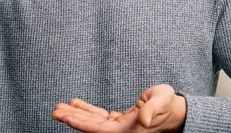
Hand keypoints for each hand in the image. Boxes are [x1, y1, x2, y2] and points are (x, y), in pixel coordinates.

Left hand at [52, 85, 186, 131]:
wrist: (175, 111)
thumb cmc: (168, 104)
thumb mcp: (161, 101)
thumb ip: (151, 109)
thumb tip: (142, 120)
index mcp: (129, 130)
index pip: (99, 130)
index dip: (82, 123)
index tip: (66, 117)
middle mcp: (121, 131)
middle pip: (91, 128)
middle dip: (72, 119)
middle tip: (55, 111)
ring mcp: (119, 127)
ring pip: (92, 122)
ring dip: (75, 114)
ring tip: (59, 108)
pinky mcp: (119, 120)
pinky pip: (98, 116)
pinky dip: (86, 110)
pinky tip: (75, 103)